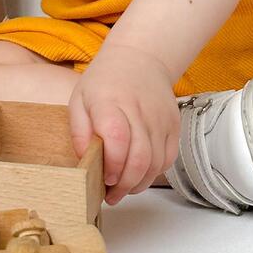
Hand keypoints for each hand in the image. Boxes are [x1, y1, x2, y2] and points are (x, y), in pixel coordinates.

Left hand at [68, 42, 181, 205]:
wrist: (140, 58)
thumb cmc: (105, 81)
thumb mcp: (79, 100)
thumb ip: (79, 132)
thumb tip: (85, 162)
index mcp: (111, 102)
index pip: (117, 138)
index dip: (112, 164)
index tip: (103, 178)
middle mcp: (139, 110)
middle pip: (139, 158)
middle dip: (125, 184)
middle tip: (111, 194)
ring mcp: (160, 118)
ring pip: (155, 164)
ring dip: (138, 183)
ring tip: (123, 188)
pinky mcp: (173, 125)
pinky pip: (167, 159)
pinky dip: (153, 173)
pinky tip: (139, 174)